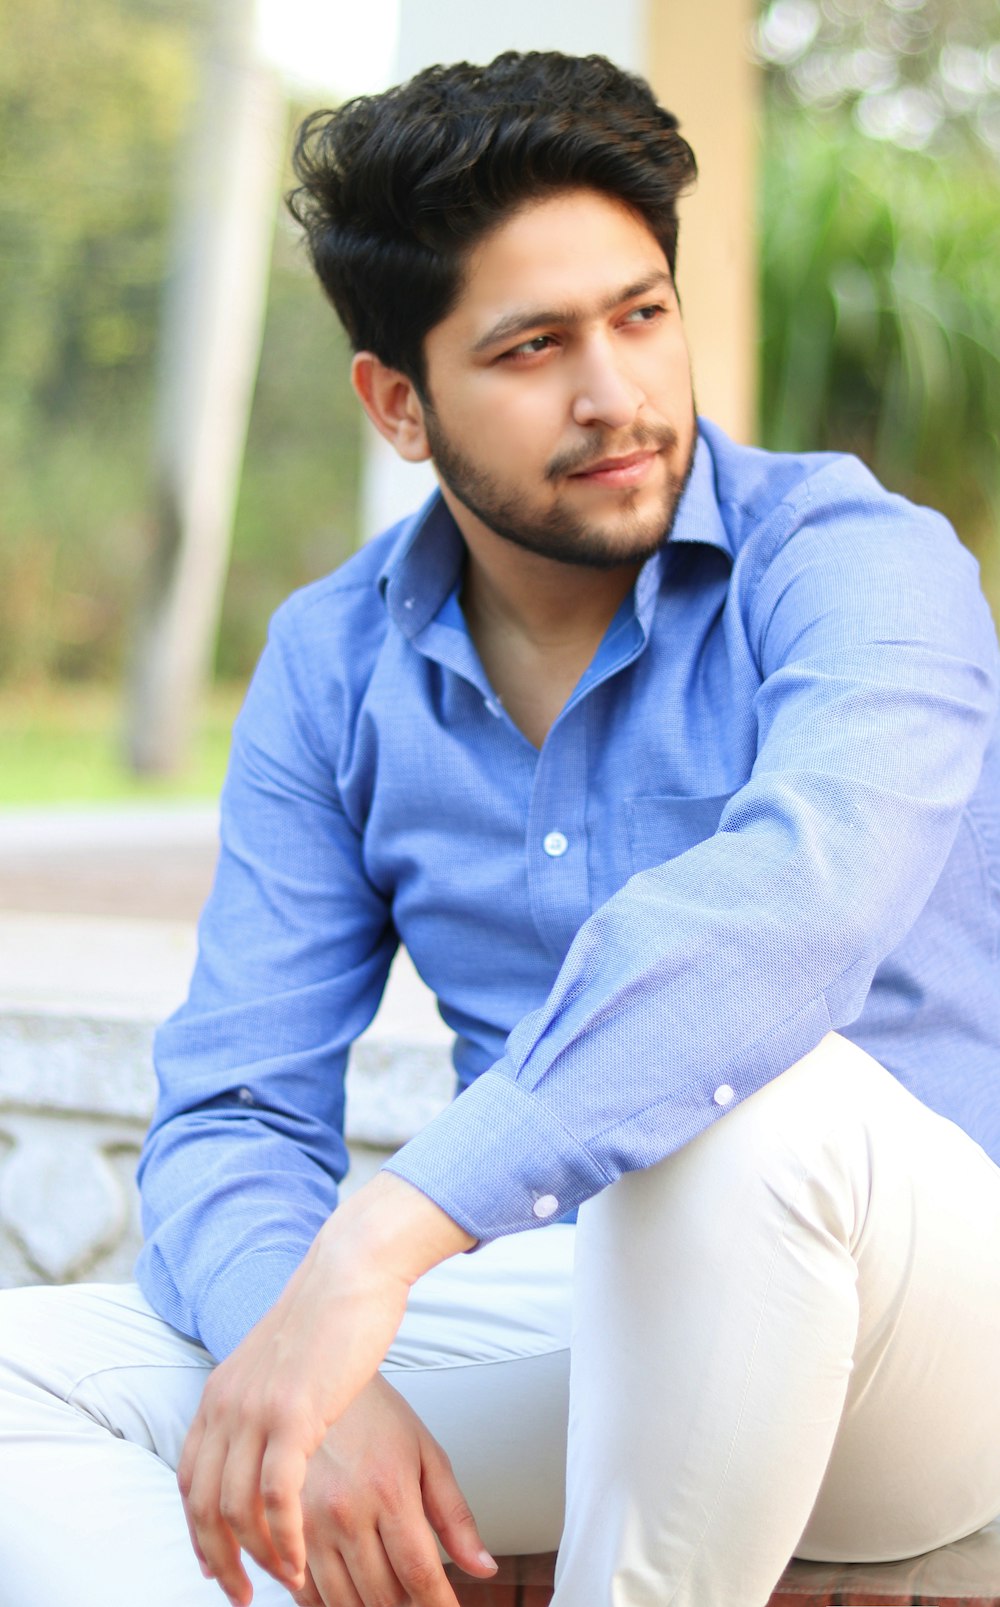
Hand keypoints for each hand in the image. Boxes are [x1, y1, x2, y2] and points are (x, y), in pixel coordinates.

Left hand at [177, 1173, 475, 1604]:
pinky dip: (282, 1537)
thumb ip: (267, 1399)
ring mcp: (255, 1408)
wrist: (352, 1270)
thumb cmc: (333, 1314)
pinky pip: (274, 1496)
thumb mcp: (283, 1362)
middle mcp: (226, 1403)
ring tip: (284, 1580)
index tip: (215, 1564)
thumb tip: (274, 1433)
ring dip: (257, 1555)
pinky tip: (298, 1559)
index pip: (190, 1477)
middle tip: (243, 1593)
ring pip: (234, 1507)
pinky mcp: (292, 1414)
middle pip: (202, 1502)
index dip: (198, 1529)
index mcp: (220, 1391)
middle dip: (218, 1558)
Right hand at [289, 1375, 495, 1606]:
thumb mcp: (425, 1454)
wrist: (315, 1383)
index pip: (420, 1575)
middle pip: (384, 1597)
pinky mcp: (283, 1530)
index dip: (439, 1606)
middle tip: (420, 1593)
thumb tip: (484, 1569)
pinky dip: (333, 1603)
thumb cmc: (376, 1416)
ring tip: (390, 1589)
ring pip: (346, 1603)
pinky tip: (352, 1587)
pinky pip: (307, 1595)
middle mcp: (347, 1512)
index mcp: (389, 1491)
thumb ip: (455, 1516)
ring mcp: (310, 1524)